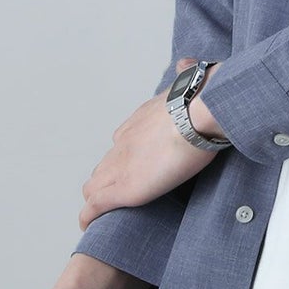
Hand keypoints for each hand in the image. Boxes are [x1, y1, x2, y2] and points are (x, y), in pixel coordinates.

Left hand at [78, 59, 220, 230]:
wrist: (197, 112)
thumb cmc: (201, 100)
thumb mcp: (190, 79)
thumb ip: (186, 74)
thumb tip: (187, 63)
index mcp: (140, 119)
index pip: (123, 140)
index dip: (126, 154)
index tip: (135, 162)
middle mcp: (124, 140)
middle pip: (105, 163)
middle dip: (108, 177)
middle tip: (119, 191)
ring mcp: (119, 165)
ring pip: (95, 184)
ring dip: (98, 196)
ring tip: (104, 211)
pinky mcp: (122, 188)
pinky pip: (95, 206)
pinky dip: (89, 216)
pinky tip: (87, 224)